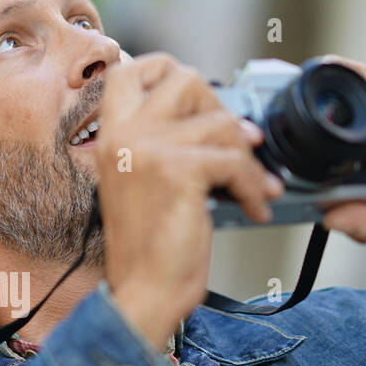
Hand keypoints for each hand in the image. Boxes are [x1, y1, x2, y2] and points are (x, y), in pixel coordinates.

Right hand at [94, 53, 282, 347]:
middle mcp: (122, 136)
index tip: (200, 102)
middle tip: (236, 147)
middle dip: (221, 109)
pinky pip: (235, 159)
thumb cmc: (149, 251)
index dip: (169, 70)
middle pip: (184, 78)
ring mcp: (147, 150)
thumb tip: (227, 120)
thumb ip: (168, 146)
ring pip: (221, 123)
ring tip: (254, 190)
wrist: (144, 295)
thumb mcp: (148, 185)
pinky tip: (253, 209)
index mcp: (110, 138)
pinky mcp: (177, 171)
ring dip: (248, 159)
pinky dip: (253, 185)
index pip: (129, 69)